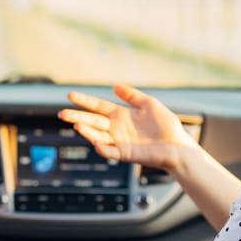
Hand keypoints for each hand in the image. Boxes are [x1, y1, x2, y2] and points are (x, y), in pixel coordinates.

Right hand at [58, 84, 196, 172]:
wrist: (178, 146)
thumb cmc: (166, 126)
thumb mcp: (149, 104)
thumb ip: (132, 96)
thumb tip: (115, 86)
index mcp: (121, 115)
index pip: (98, 107)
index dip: (85, 101)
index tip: (70, 95)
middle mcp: (117, 128)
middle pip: (93, 121)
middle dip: (77, 117)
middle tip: (62, 113)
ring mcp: (120, 142)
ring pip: (98, 136)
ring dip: (87, 131)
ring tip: (76, 125)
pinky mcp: (126, 154)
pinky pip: (110, 152)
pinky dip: (102, 148)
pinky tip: (95, 142)